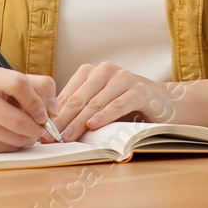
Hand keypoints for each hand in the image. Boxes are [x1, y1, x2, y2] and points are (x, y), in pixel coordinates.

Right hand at [0, 66, 60, 152]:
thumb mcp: (15, 83)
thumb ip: (40, 89)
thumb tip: (53, 112)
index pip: (19, 84)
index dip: (37, 102)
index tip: (45, 114)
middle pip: (17, 120)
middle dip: (36, 128)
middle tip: (41, 129)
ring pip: (14, 138)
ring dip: (28, 138)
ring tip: (28, 132)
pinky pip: (5, 149)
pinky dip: (15, 146)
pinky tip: (11, 137)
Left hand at [52, 61, 179, 140]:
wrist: (166, 103)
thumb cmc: (128, 107)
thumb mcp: (100, 106)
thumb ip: (80, 111)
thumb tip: (52, 128)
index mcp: (91, 72)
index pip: (68, 95)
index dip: (53, 114)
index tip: (41, 132)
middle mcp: (106, 70)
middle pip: (79, 99)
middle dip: (62, 120)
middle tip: (49, 137)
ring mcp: (123, 78)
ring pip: (95, 102)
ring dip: (79, 121)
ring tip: (66, 136)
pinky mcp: (140, 89)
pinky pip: (118, 103)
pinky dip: (104, 115)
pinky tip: (93, 125)